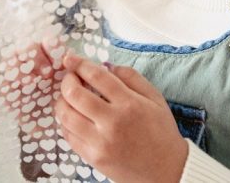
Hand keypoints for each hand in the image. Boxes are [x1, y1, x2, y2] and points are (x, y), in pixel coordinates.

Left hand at [54, 54, 187, 182]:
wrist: (168, 171)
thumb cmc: (161, 133)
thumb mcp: (155, 98)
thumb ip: (132, 77)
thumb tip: (106, 65)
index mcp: (129, 104)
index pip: (96, 76)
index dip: (79, 64)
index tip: (70, 58)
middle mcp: (112, 123)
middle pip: (74, 94)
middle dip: (67, 81)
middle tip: (70, 78)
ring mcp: (101, 142)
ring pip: (66, 115)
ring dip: (61, 102)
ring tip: (68, 98)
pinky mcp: (94, 158)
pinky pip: (68, 136)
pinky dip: (65, 123)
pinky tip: (72, 117)